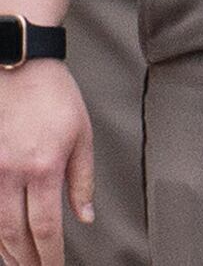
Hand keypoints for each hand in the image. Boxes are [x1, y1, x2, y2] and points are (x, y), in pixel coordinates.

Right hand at [0, 61, 92, 265]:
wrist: (20, 66)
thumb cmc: (56, 97)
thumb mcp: (82, 135)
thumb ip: (81, 181)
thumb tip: (85, 219)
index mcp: (43, 168)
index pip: (46, 227)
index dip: (51, 255)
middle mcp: (11, 173)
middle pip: (14, 234)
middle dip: (26, 259)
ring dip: (5, 250)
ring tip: (18, 262)